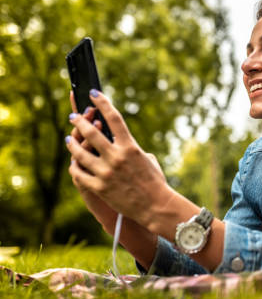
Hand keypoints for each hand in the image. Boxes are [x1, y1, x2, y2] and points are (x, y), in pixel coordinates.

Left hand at [66, 89, 174, 229]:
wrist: (155, 205)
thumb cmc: (155, 182)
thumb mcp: (147, 160)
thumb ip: (132, 149)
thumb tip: (121, 144)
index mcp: (130, 147)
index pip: (114, 118)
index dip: (102, 103)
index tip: (93, 93)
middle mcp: (116, 157)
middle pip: (91, 133)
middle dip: (79, 122)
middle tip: (73, 117)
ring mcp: (106, 173)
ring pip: (80, 153)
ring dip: (72, 144)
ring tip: (69, 140)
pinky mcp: (99, 187)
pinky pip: (79, 173)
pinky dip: (75, 166)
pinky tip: (74, 163)